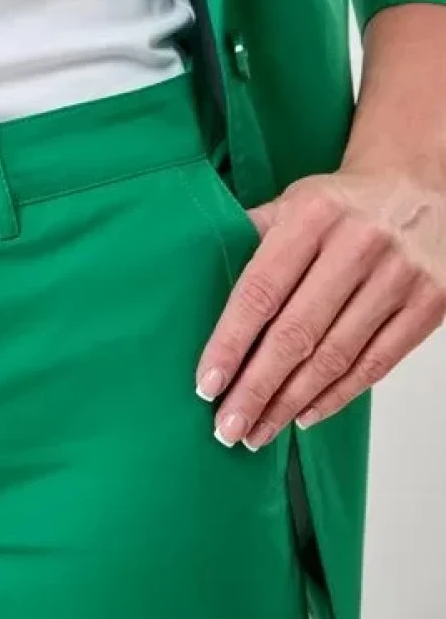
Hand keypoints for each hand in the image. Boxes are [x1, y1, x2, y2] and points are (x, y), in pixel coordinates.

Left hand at [195, 164, 445, 447]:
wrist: (419, 187)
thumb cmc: (343, 203)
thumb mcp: (294, 201)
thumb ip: (252, 237)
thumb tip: (195, 276)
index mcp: (312, 215)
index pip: (261, 289)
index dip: (231, 342)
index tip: (207, 384)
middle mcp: (357, 246)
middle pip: (297, 333)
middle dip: (257, 388)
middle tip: (227, 427)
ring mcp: (398, 278)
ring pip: (335, 356)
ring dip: (291, 403)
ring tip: (258, 431)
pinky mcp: (429, 306)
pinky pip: (376, 363)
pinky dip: (338, 396)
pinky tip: (305, 414)